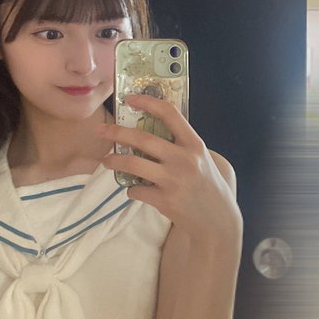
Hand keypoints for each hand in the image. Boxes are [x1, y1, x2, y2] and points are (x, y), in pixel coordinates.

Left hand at [100, 95, 241, 245]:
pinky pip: (136, 190)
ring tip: (107, 161)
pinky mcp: (166, 201)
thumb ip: (180, 145)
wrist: (217, 220)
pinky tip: (136, 190)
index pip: (170, 114)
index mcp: (194, 144)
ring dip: (114, 161)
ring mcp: (174, 181)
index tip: (130, 98)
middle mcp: (185, 159)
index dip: (148, 102)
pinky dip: (131, 190)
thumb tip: (147, 130)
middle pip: (143, 139)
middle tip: (102, 131)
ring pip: (133, 164)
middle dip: (117, 132)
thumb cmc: (205, 185)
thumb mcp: (201, 159)